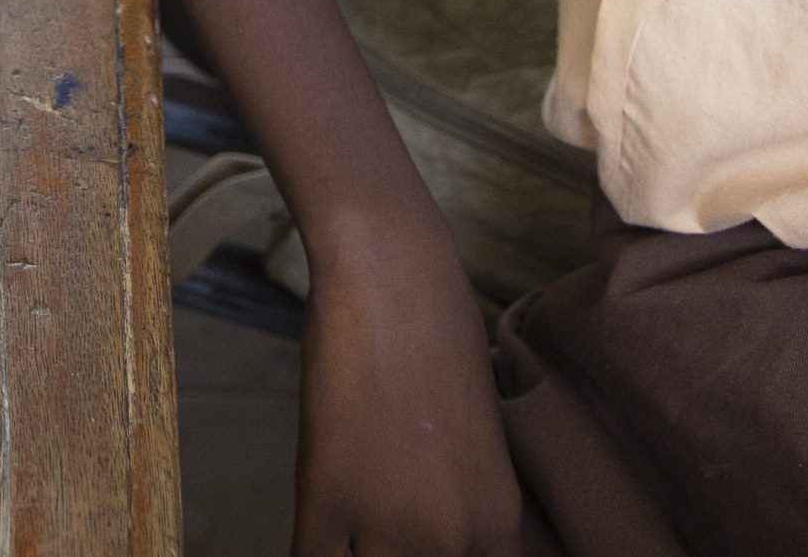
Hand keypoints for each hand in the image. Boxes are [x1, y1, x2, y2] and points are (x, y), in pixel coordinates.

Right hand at [296, 240, 521, 555]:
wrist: (394, 278)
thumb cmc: (436, 338)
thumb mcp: (475, 442)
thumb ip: (459, 502)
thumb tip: (430, 521)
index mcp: (498, 526)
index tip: (406, 545)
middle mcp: (454, 540)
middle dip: (386, 552)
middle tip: (369, 529)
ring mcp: (391, 528)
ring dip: (348, 550)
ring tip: (340, 521)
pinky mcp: (328, 503)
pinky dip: (310, 551)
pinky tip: (313, 525)